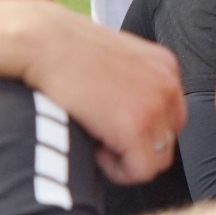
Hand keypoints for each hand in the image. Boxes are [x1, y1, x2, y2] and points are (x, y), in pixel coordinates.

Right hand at [17, 1, 184, 184]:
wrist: (44, 43)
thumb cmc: (66, 51)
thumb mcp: (115, 59)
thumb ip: (135, 83)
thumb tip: (130, 113)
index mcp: (165, 66)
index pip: (171, 117)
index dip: (142, 130)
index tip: (110, 125)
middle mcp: (168, 84)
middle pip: (168, 139)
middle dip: (136, 145)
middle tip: (101, 134)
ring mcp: (155, 105)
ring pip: (158, 159)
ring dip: (126, 158)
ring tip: (95, 139)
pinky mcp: (136, 126)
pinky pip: (142, 171)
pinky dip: (117, 170)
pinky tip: (94, 148)